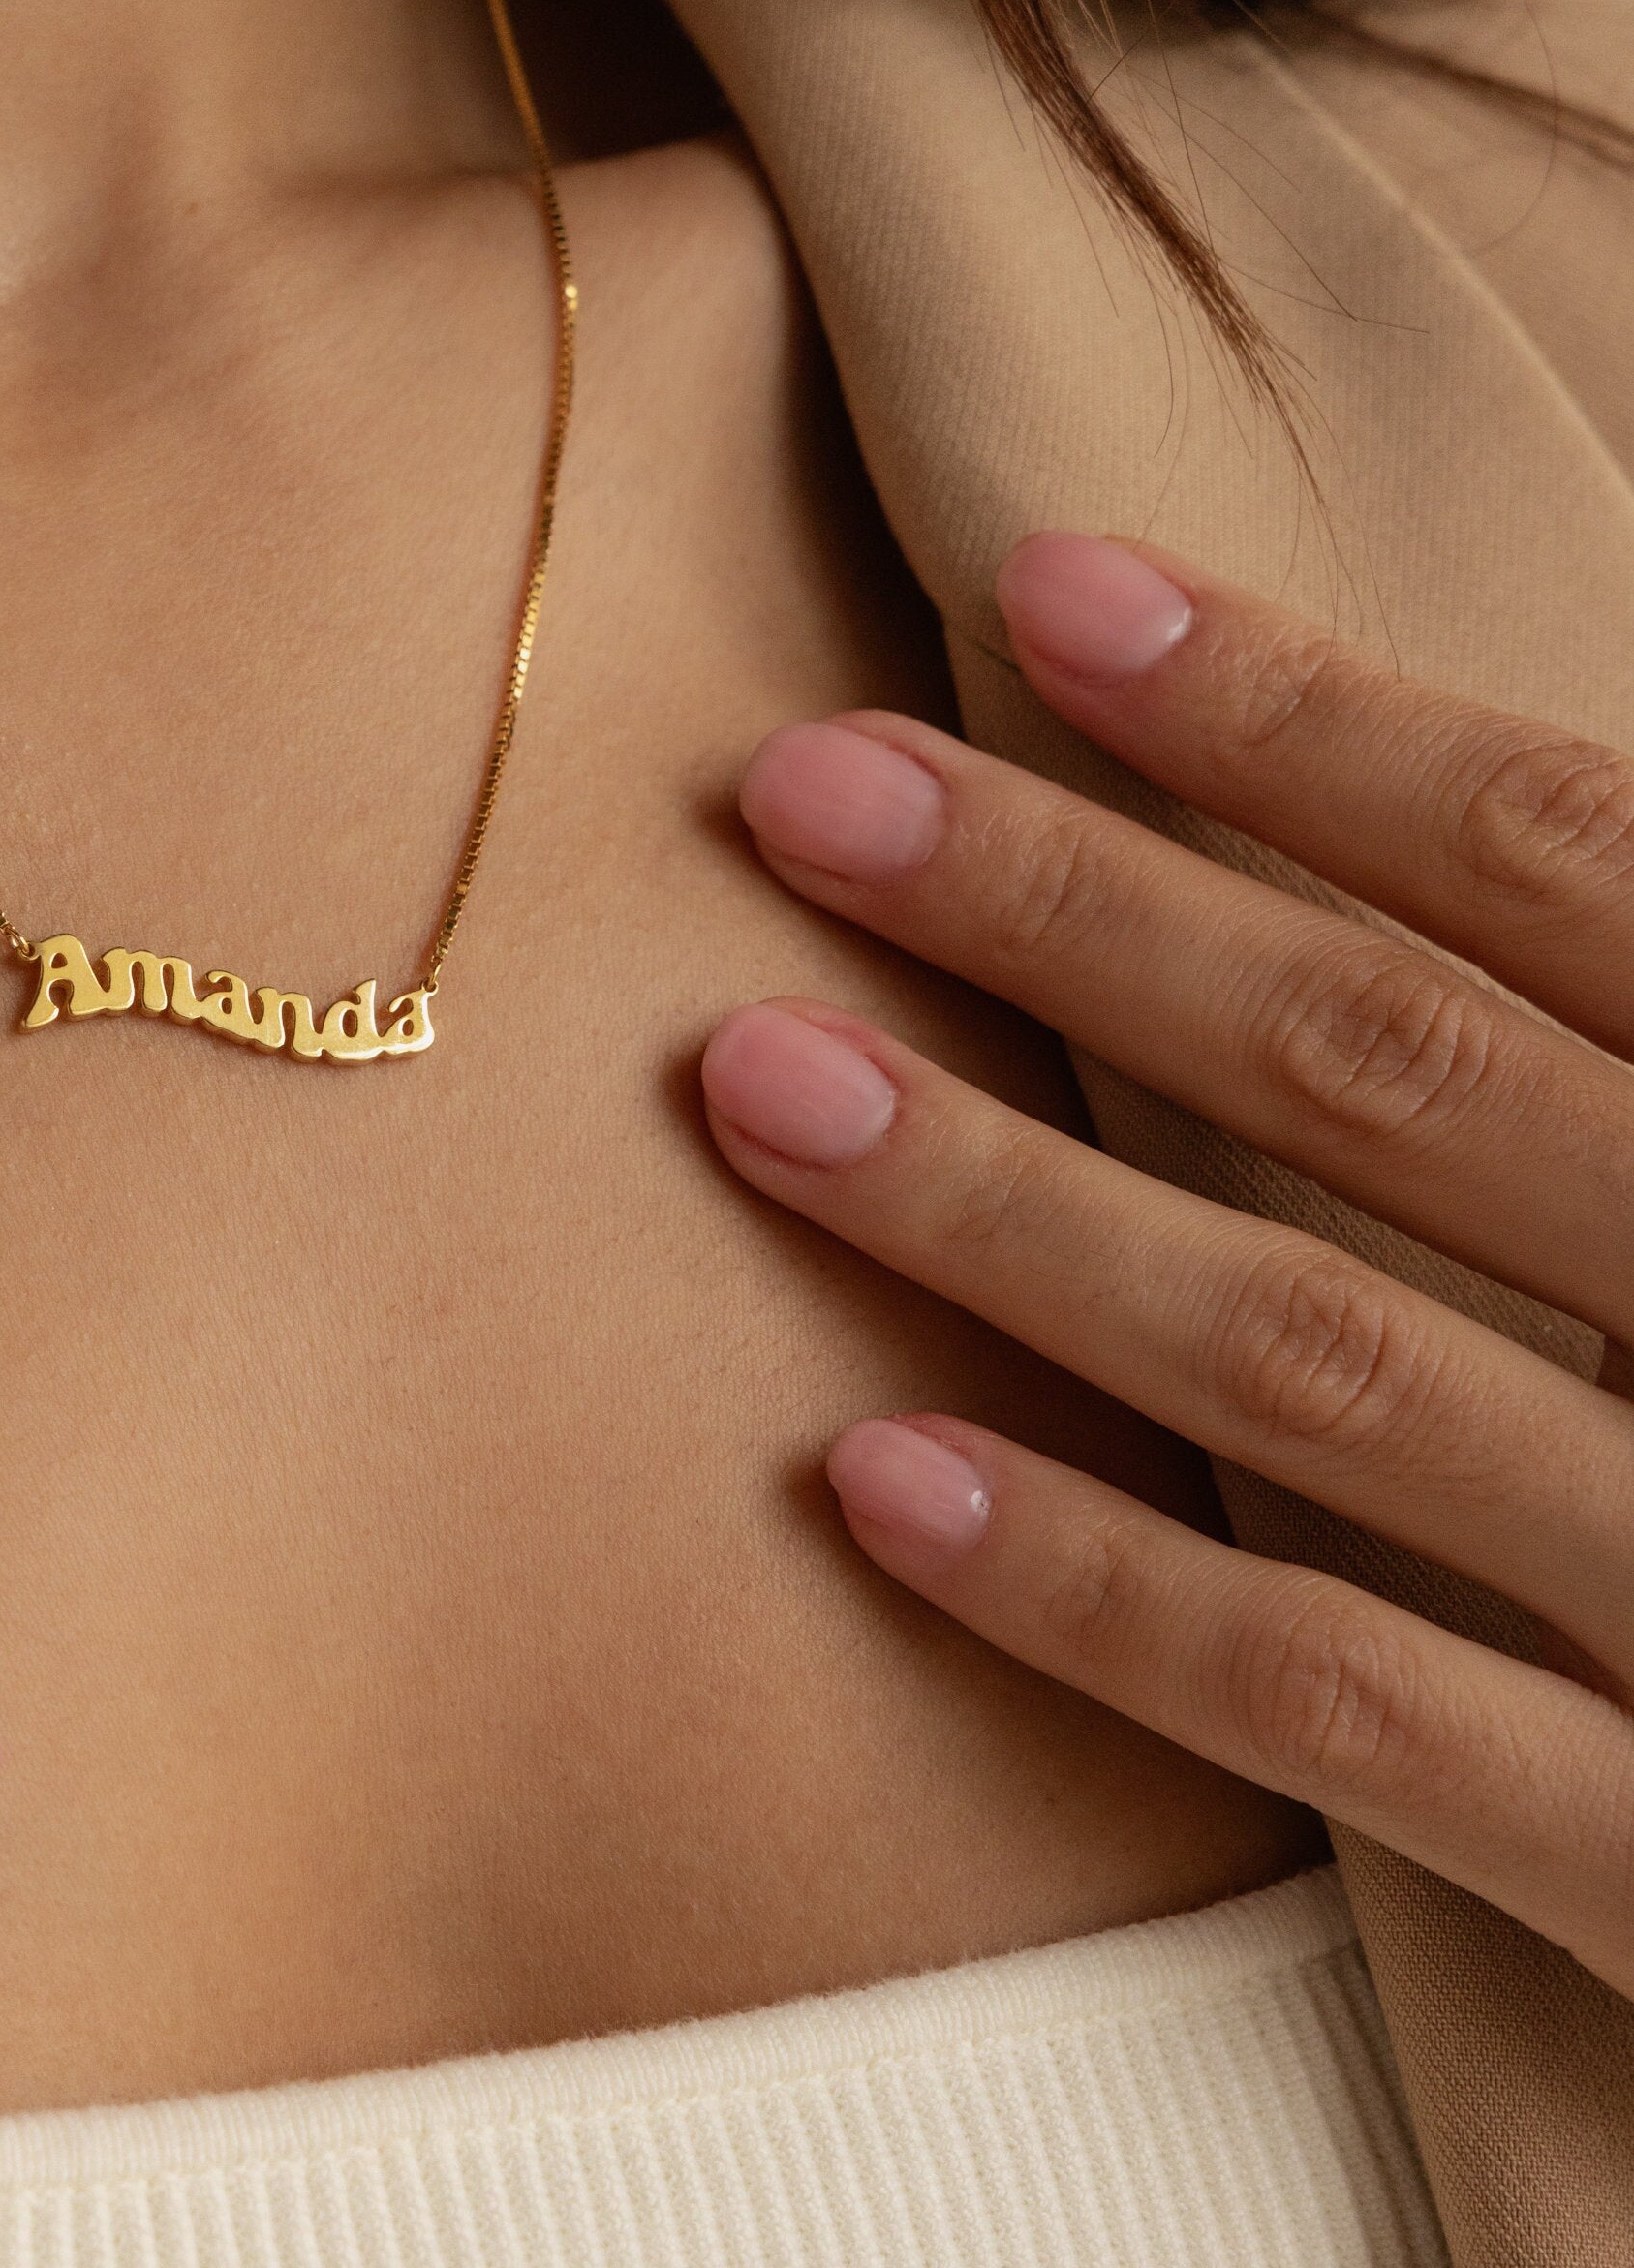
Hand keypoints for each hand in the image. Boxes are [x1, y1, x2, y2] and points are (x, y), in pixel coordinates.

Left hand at [707, 534, 1633, 1990]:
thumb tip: (1468, 818)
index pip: (1561, 860)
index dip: (1300, 718)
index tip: (1043, 588)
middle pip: (1391, 1067)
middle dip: (1081, 909)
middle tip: (799, 789)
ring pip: (1321, 1359)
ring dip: (1013, 1213)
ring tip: (752, 1081)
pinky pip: (1359, 1716)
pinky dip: (1108, 1592)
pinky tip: (875, 1472)